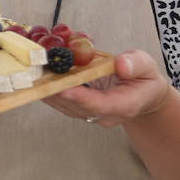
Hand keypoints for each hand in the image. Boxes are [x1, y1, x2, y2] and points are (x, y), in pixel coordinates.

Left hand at [41, 50, 172, 127]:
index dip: (81, 97)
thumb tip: (121, 64)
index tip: (64, 88)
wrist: (141, 96)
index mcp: (124, 105)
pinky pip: (60, 100)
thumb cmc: (143, 79)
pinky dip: (48, 87)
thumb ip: (136, 64)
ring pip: (64, 104)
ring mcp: (89, 114)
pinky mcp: (78, 109)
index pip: (101, 105)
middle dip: (56, 90)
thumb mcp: (147, 66)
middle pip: (76, 106)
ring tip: (32, 70)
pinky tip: (36, 74)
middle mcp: (104, 115)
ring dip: (47, 88)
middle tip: (38, 74)